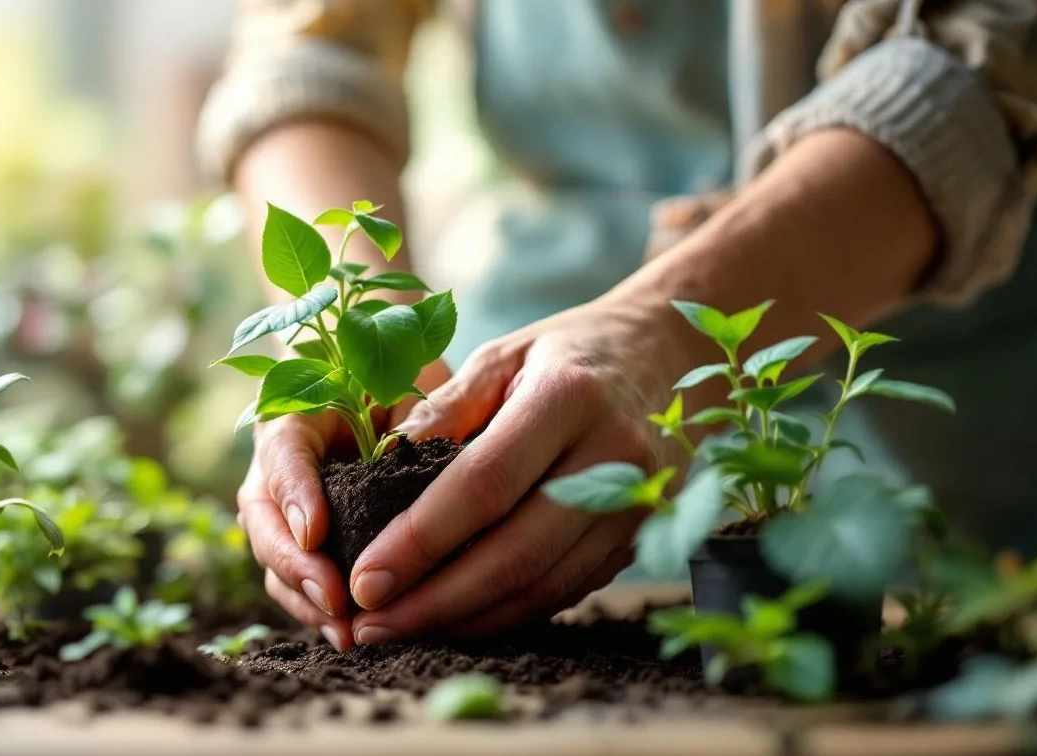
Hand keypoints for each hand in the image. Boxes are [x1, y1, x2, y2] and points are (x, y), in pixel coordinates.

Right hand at [236, 360, 451, 651]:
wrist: (389, 370)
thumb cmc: (402, 370)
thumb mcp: (407, 379)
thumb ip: (405, 417)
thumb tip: (402, 461)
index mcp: (296, 409)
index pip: (281, 451)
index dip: (294, 493)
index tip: (316, 531)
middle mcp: (278, 460)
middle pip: (262, 515)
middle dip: (294, 562)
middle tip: (332, 598)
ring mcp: (284, 501)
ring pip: (274, 553)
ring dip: (304, 595)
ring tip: (345, 630)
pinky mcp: (306, 535)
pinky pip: (298, 575)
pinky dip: (317, 607)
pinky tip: (350, 633)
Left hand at [346, 299, 700, 643]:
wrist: (670, 354)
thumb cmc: (568, 352)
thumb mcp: (502, 354)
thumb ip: (443, 409)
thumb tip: (377, 468)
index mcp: (569, 398)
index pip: (485, 484)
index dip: (421, 540)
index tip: (366, 577)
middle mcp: (613, 459)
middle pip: (515, 553)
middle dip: (434, 601)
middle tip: (369, 625)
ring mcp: (634, 507)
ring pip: (541, 587)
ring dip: (464, 621)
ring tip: (397, 631)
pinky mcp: (636, 539)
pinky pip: (563, 591)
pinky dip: (503, 614)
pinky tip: (452, 619)